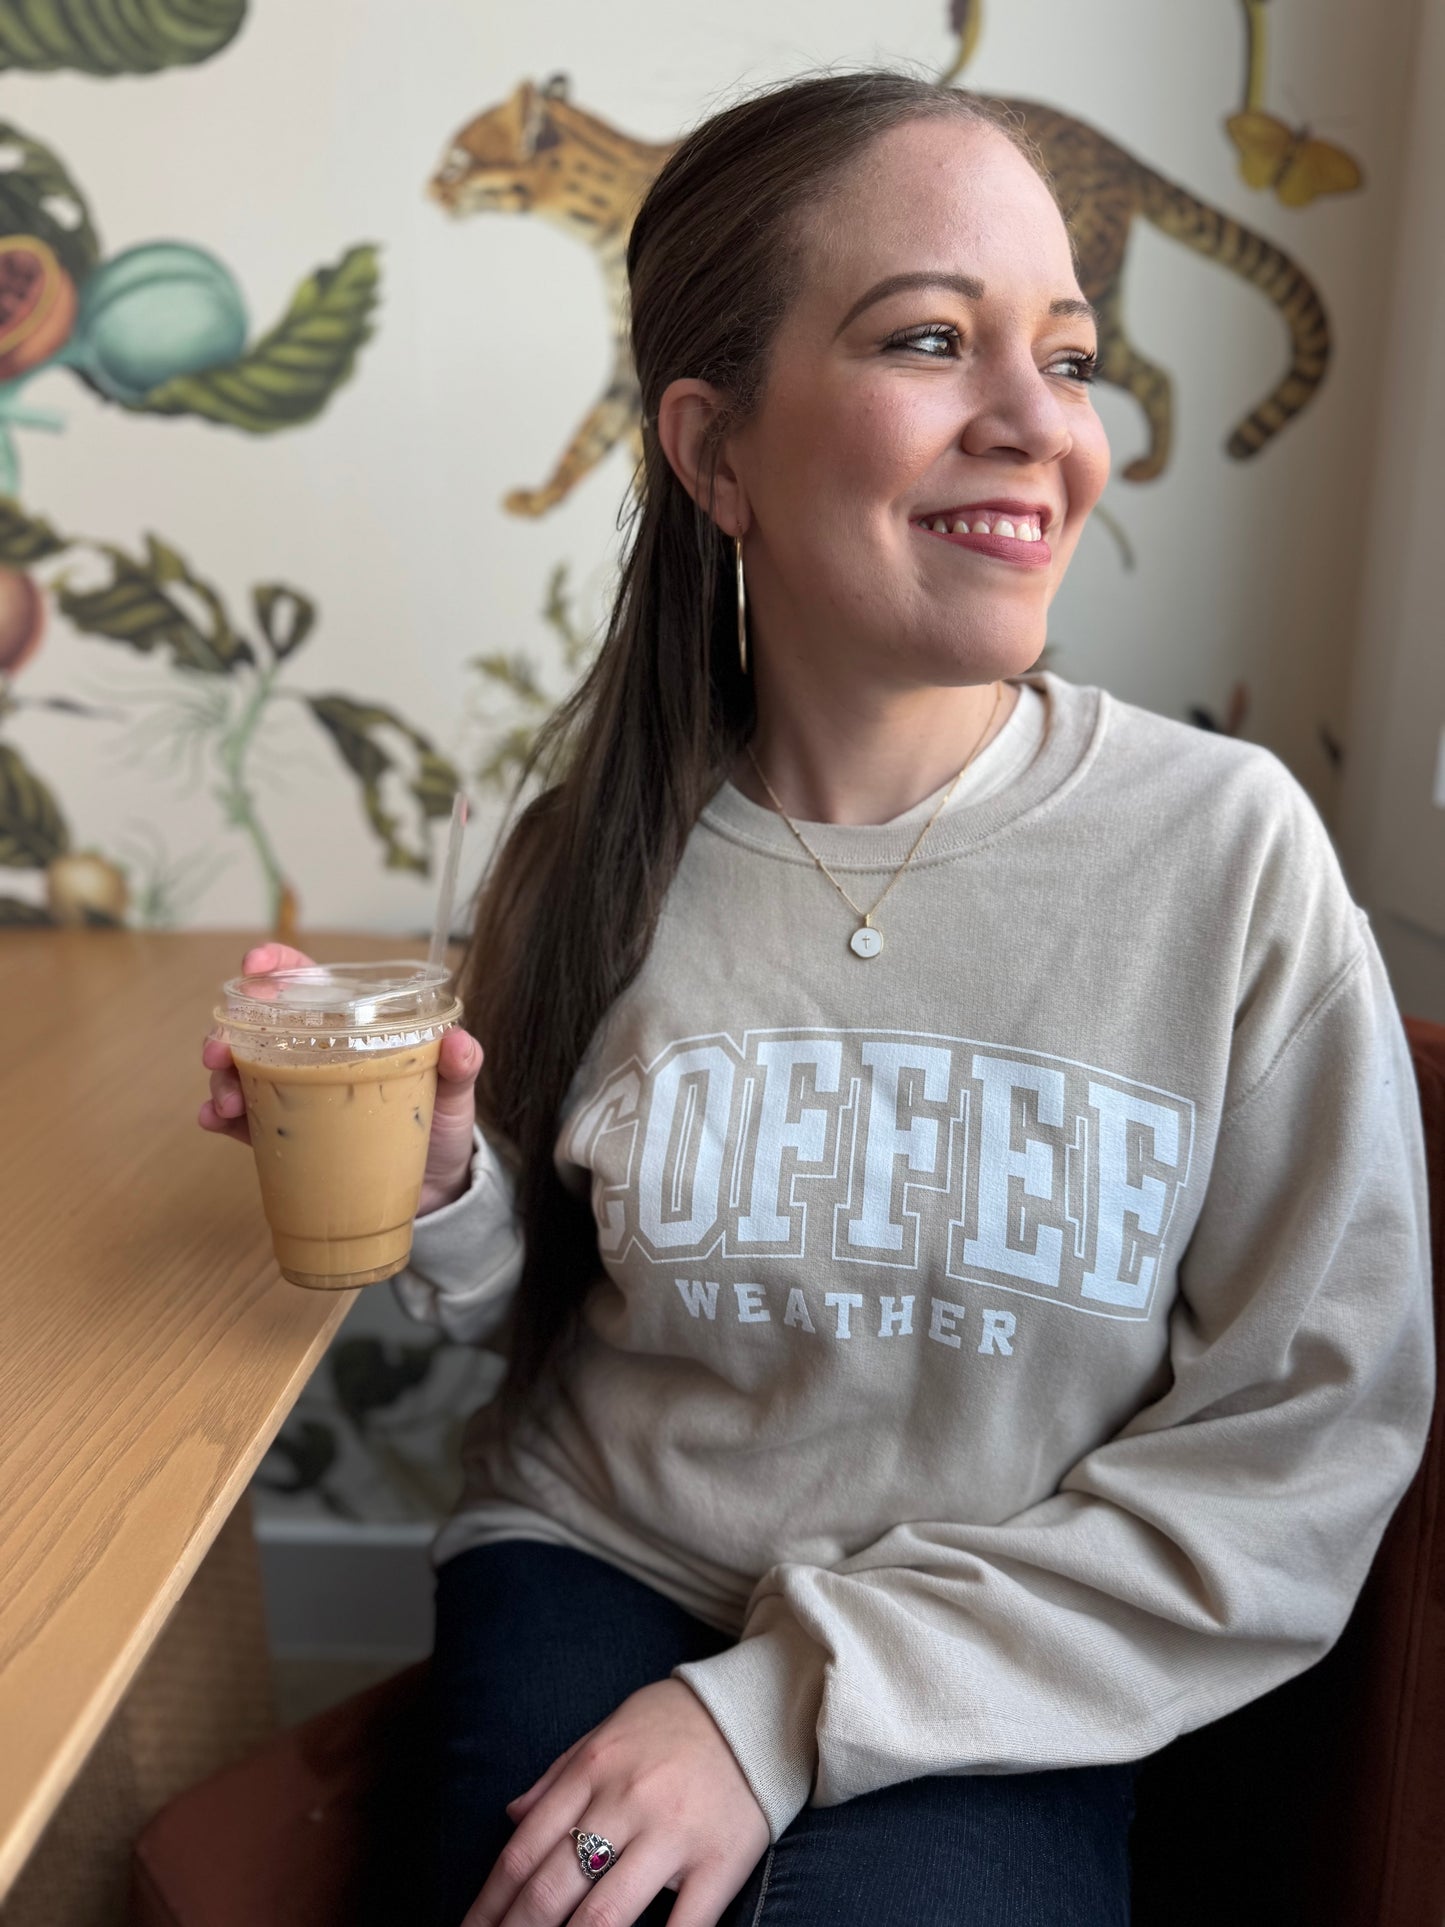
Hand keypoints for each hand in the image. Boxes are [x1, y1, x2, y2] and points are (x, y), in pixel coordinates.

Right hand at [197, 942, 484, 1214]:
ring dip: (220, 1080)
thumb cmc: (441, 1122)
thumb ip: (460, 1066)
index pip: (305, 983)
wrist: (436, 1189)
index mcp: (349, 1027)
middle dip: (224, 1033)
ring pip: (239, 1073)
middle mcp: (312, 1055)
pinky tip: (213, 1120)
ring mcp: (293, 1095)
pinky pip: (244, 1122)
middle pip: (254, 1029)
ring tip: (224, 1102)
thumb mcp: (454, 1091)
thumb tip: (460, 1044)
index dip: (275, 966)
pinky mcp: (285, 1136)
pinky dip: (221, 1118)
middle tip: (217, 1053)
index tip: (252, 966)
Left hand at [463, 1678, 769, 1926]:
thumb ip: (557, 1777)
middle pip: (554, 1887)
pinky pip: (683, 1926)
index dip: (491, 1902)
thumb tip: (510, 1818)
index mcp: (594, 1770)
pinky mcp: (721, 1862)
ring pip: (605, 1914)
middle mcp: (627, 1802)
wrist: (758, 1709)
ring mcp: (674, 1835)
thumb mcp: (606, 1732)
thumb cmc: (673, 1724)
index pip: (525, 1850)